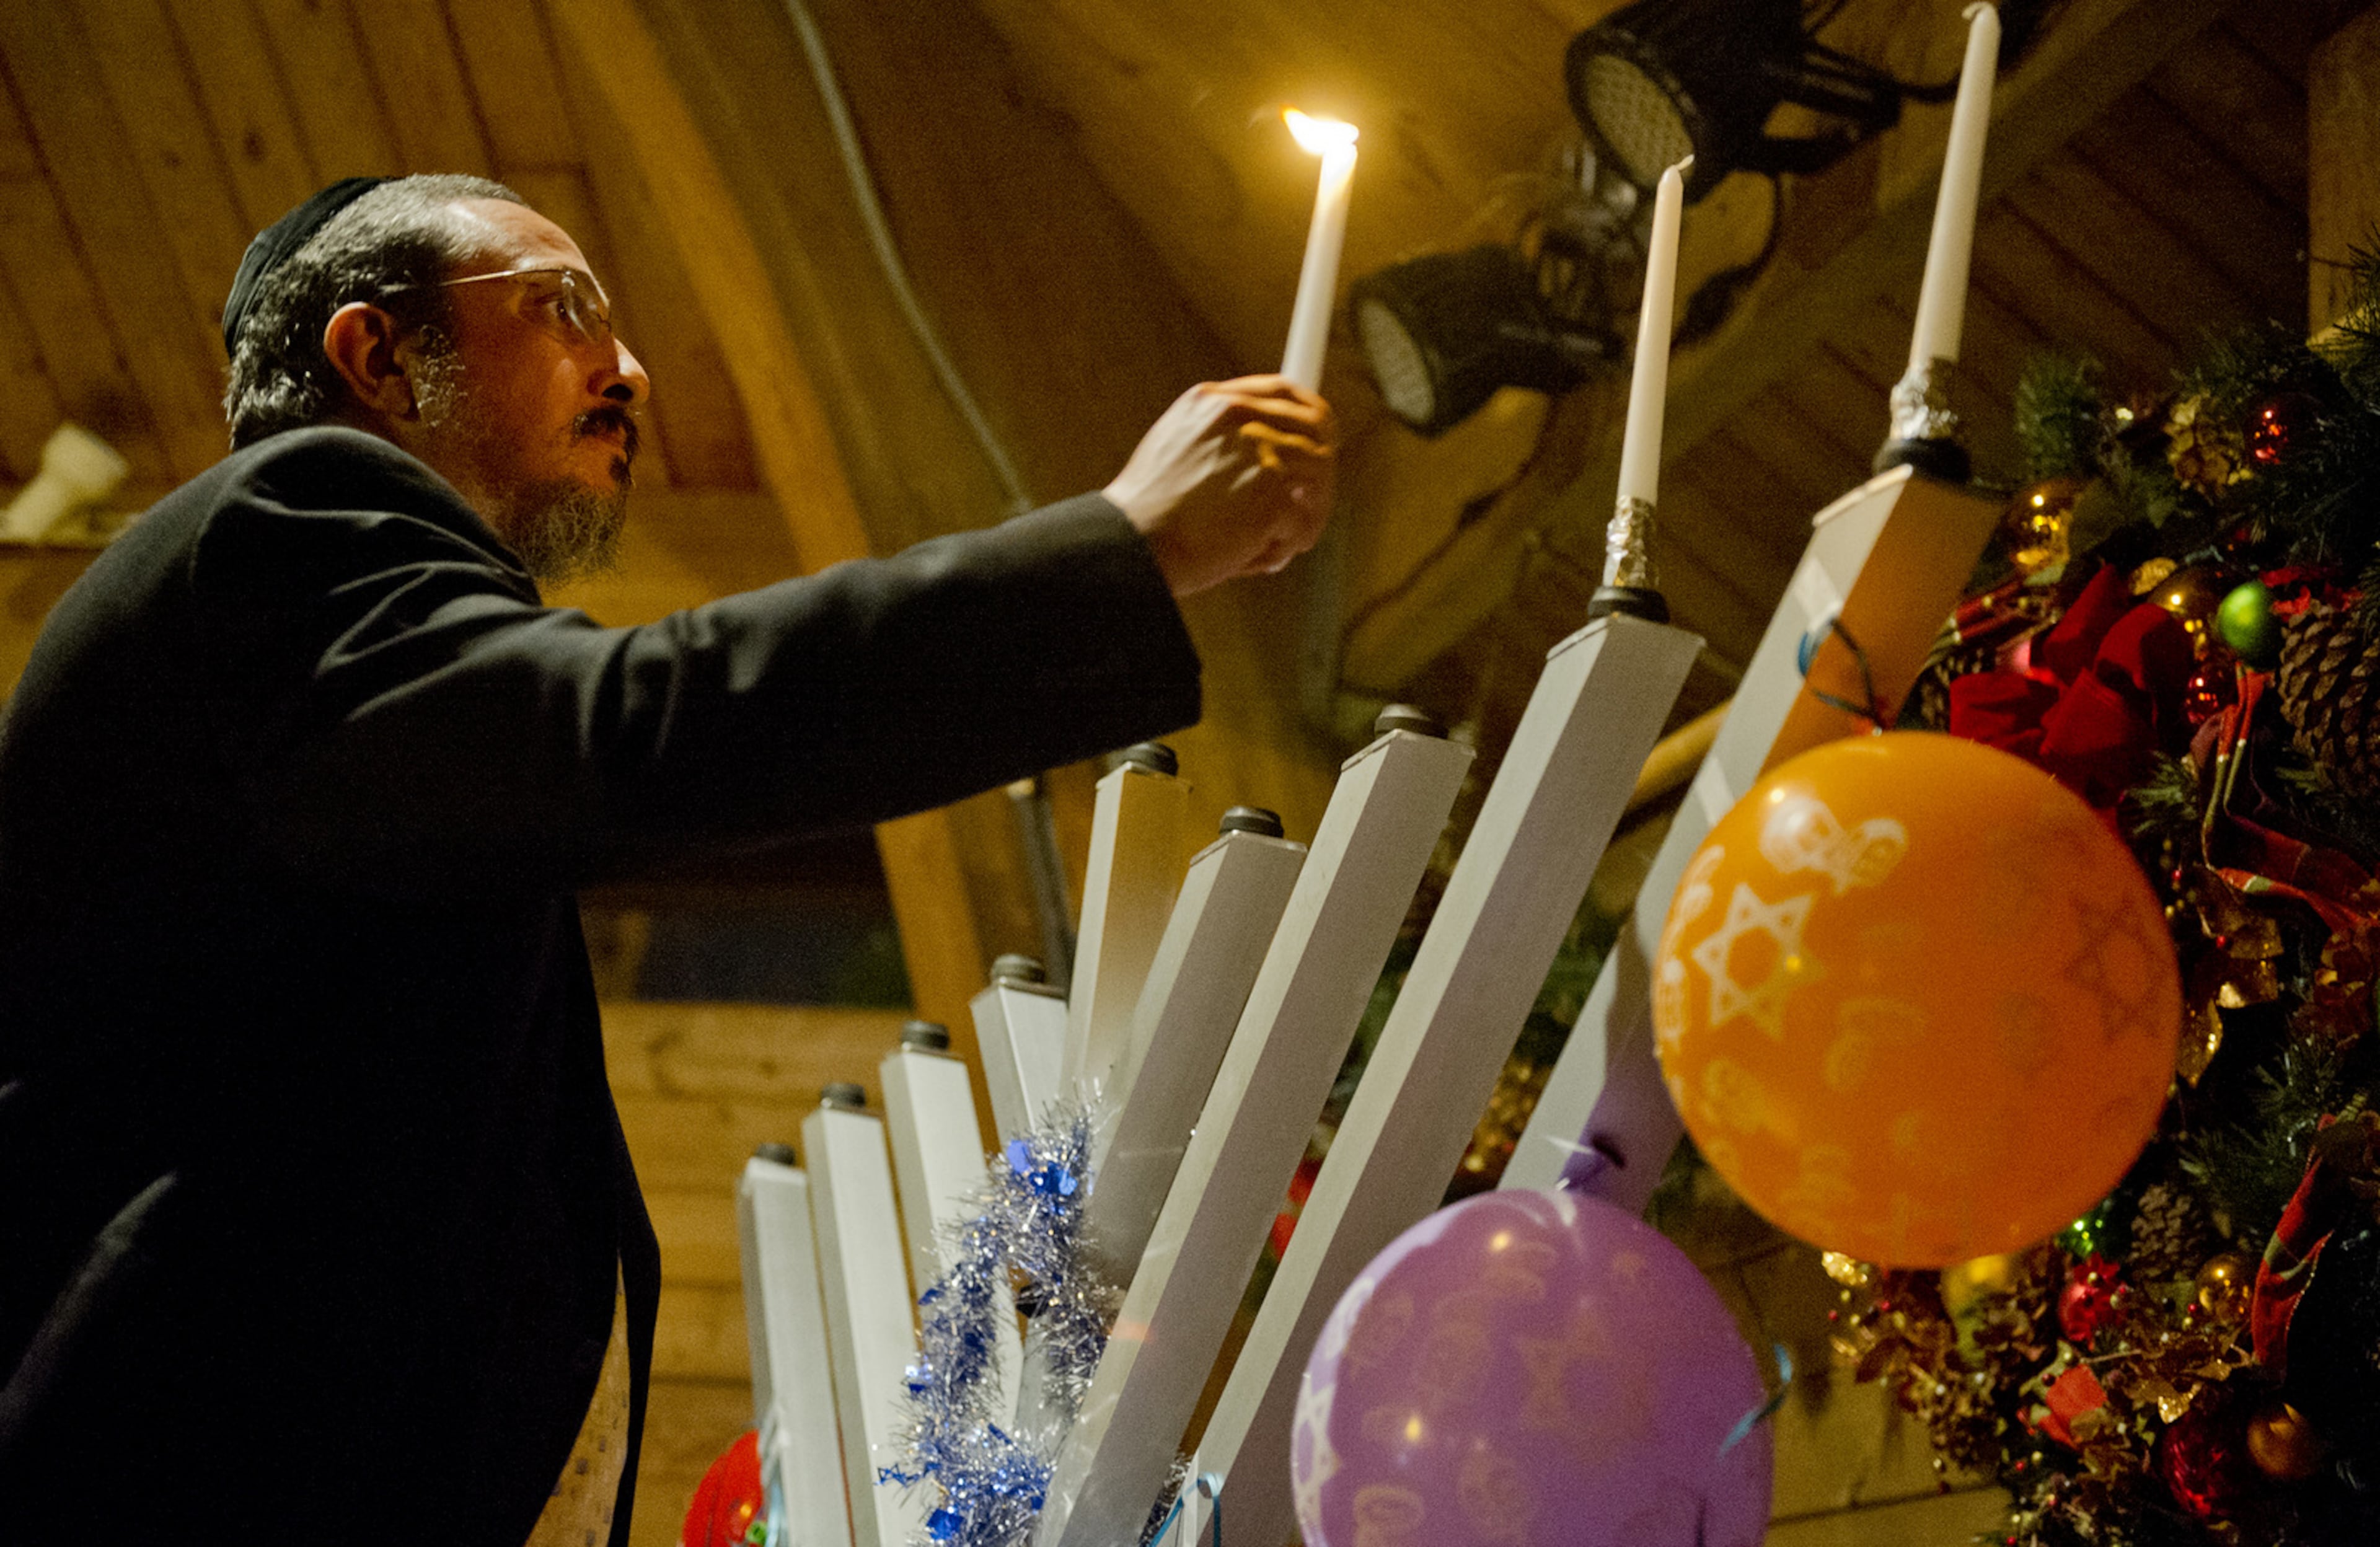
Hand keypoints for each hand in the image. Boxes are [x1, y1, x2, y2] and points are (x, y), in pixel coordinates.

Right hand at [1102, 376, 1334, 597]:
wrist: (1131, 544)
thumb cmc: (1147, 515)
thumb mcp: (1175, 450)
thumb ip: (1220, 441)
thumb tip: (1267, 459)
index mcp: (1213, 402)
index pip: (1283, 391)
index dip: (1311, 416)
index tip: (1322, 438)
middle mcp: (1239, 417)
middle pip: (1316, 430)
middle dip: (1321, 473)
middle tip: (1308, 508)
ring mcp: (1260, 454)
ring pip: (1318, 479)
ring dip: (1302, 518)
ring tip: (1267, 545)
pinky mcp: (1273, 495)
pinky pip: (1305, 523)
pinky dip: (1283, 548)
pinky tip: (1250, 557)